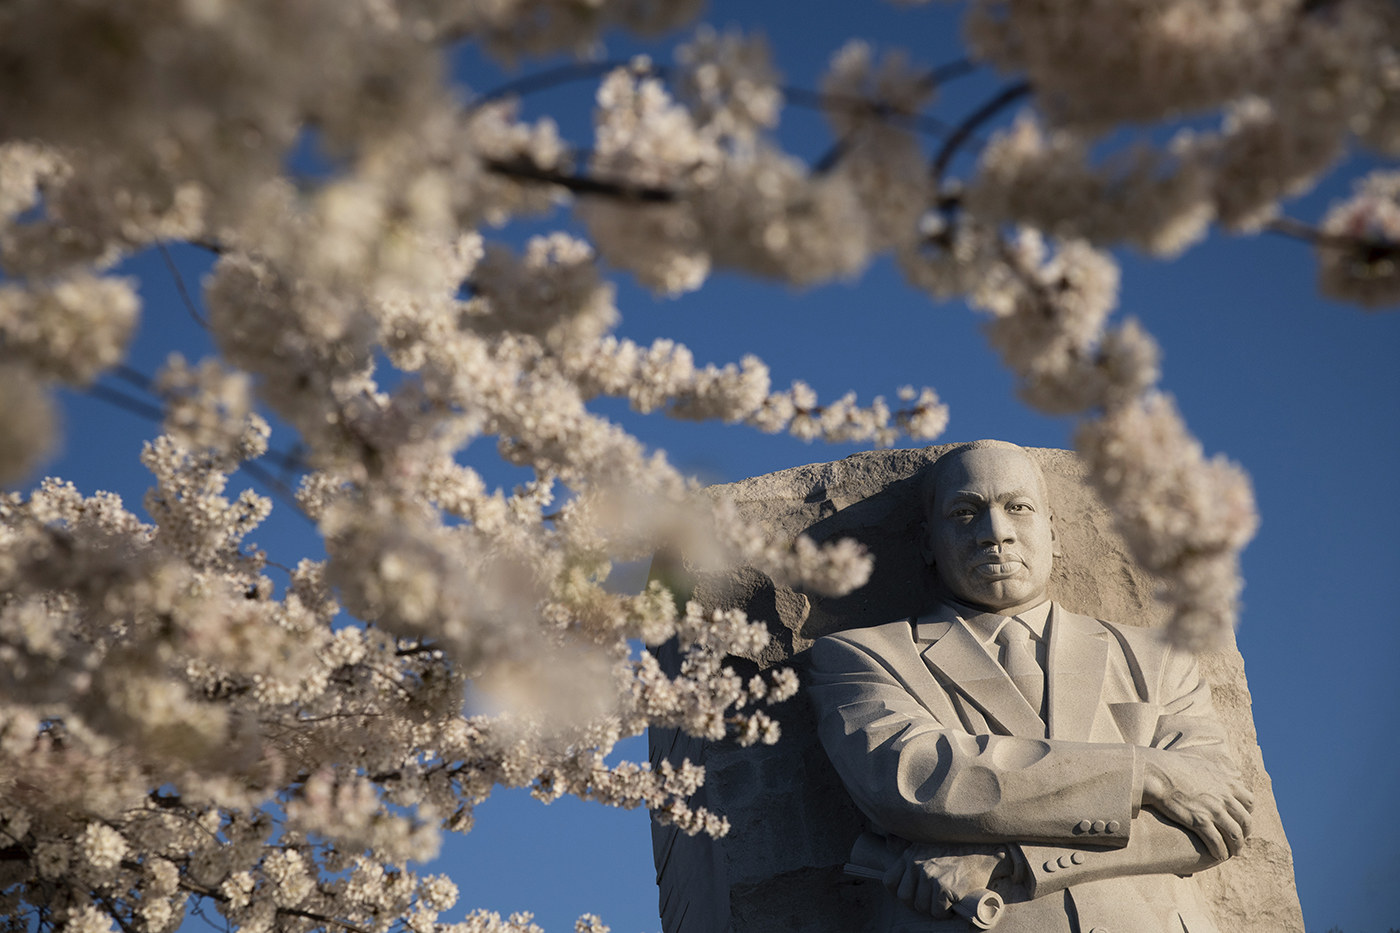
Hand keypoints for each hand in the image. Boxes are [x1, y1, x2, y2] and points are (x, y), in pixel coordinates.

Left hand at [881, 843, 1010, 917]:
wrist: (982, 850)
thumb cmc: (954, 847)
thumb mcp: (925, 840)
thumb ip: (905, 843)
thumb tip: (888, 841)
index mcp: (910, 855)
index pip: (890, 882)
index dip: (899, 892)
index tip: (912, 893)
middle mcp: (917, 865)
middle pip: (905, 898)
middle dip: (917, 903)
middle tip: (931, 900)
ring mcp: (931, 877)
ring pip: (922, 907)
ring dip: (933, 909)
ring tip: (943, 901)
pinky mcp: (946, 888)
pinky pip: (937, 912)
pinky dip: (945, 913)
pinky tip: (952, 904)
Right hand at [1140, 748, 1254, 860]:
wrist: (1156, 773)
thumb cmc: (1173, 765)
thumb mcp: (1200, 762)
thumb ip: (1214, 769)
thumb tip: (1219, 771)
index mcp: (1226, 783)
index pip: (1249, 802)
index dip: (1247, 813)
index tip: (1241, 821)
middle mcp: (1224, 797)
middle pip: (1245, 821)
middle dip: (1244, 834)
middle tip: (1239, 842)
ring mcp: (1213, 810)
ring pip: (1234, 835)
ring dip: (1236, 847)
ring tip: (1232, 853)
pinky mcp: (1199, 821)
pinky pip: (1217, 842)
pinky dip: (1220, 852)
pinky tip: (1218, 856)